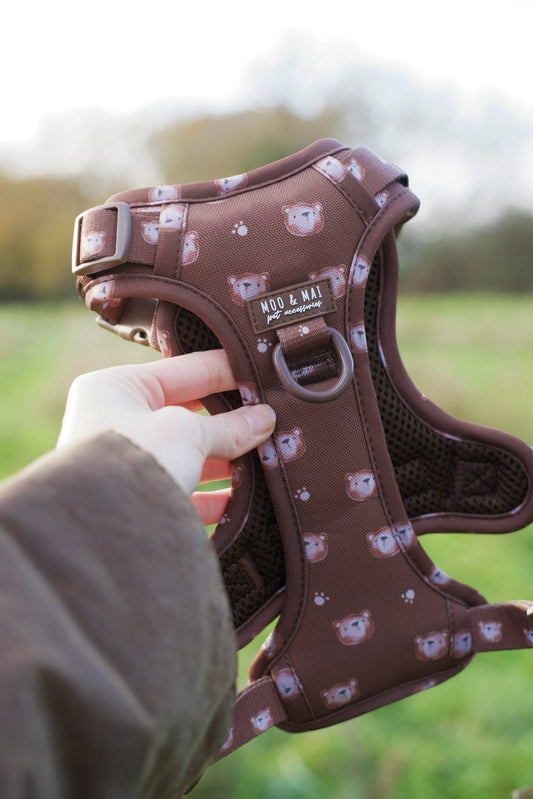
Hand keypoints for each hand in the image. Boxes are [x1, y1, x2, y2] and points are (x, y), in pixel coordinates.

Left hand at [57, 350, 275, 524]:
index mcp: (117, 388)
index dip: (227, 372)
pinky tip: (246, 497)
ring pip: (190, 454)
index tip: (263, 376)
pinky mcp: (140, 501)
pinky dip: (216, 495)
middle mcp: (117, 422)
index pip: (184, 370)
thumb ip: (228, 426)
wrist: (103, 532)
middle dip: (231, 420)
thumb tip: (264, 418)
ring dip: (227, 458)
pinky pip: (186, 491)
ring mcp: (127, 464)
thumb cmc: (133, 461)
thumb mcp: (186, 431)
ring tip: (266, 458)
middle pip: (189, 413)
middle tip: (271, 419)